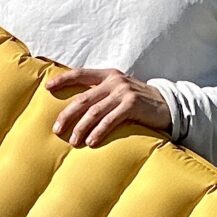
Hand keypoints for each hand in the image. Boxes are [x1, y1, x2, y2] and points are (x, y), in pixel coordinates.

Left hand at [47, 66, 169, 146]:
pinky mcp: (132, 105)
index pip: (80, 74)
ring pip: (95, 111)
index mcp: (108, 75)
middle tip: (57, 130)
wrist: (168, 106)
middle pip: (83, 98)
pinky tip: (91, 142)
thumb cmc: (139, 103)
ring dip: (81, 128)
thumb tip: (77, 109)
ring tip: (74, 141)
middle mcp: (114, 81)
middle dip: (67, 115)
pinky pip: (110, 120)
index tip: (48, 88)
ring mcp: (123, 92)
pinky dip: (99, 131)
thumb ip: (102, 95)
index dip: (63, 80)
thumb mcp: (120, 92)